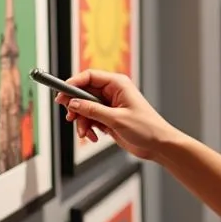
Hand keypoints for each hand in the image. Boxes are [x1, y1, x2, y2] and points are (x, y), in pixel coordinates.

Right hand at [55, 70, 174, 161]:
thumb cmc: (146, 128)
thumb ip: (93, 110)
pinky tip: (94, 137)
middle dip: (76, 107)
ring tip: (86, 133)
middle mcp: (112, 92)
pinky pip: (91, 119)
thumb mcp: (116, 119)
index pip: (89, 76)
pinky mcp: (109, 118)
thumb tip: (74, 103)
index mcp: (117, 84)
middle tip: (70, 117)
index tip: (62, 94)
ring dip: (82, 122)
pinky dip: (89, 128)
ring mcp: (110, 105)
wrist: (158, 145)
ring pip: (85, 108)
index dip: (73, 84)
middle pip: (83, 93)